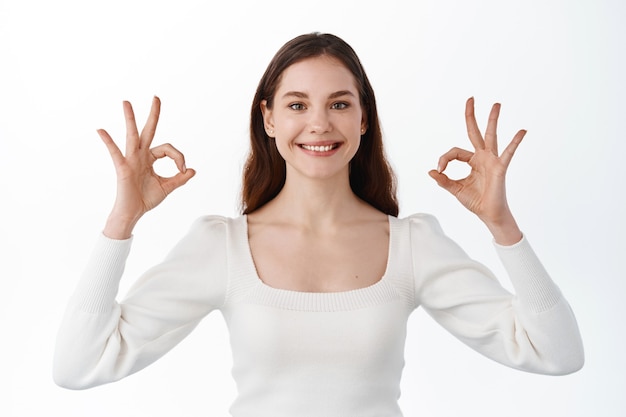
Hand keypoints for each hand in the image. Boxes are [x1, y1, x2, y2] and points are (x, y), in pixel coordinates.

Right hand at [98, 96, 195, 238]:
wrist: (133, 213)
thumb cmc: (146, 199)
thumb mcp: (167, 187)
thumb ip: (180, 179)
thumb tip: (192, 170)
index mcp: (150, 158)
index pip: (168, 149)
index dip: (179, 157)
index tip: (183, 169)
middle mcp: (140, 155)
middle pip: (148, 131)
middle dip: (153, 115)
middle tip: (156, 97)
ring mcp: (130, 160)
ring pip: (132, 136)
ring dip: (130, 119)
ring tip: (126, 102)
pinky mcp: (122, 168)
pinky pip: (114, 152)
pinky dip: (108, 141)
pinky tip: (101, 130)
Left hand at [428, 97, 524, 244]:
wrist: (488, 214)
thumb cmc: (475, 201)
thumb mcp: (455, 189)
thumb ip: (443, 180)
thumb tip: (430, 171)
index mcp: (472, 161)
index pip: (454, 152)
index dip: (444, 159)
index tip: (439, 170)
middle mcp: (482, 157)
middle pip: (475, 132)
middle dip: (471, 116)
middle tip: (470, 98)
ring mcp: (492, 160)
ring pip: (491, 136)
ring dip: (493, 120)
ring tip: (496, 104)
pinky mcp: (500, 168)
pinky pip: (508, 153)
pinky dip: (515, 142)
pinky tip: (522, 131)